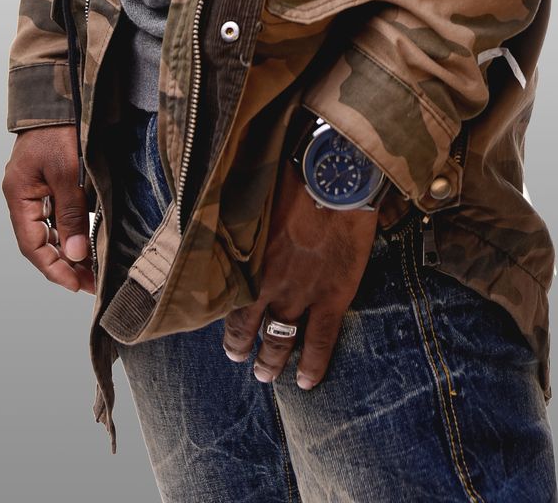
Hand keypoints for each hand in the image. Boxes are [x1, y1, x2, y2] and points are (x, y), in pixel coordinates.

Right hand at [2, 125, 95, 294]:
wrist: (59, 94)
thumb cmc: (59, 129)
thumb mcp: (67, 172)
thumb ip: (70, 213)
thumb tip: (76, 254)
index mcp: (18, 195)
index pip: (32, 245)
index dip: (54, 268)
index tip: (76, 285)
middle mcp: (22, 196)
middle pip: (40, 241)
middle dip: (64, 264)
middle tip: (91, 282)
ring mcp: (35, 188)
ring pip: (49, 230)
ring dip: (69, 250)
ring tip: (93, 269)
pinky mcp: (49, 181)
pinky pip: (57, 214)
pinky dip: (71, 230)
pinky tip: (87, 241)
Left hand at [222, 158, 377, 389]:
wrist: (335, 178)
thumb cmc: (292, 175)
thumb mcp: (255, 198)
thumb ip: (243, 220)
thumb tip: (226, 217)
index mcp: (247, 259)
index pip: (227, 301)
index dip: (224, 320)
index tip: (223, 328)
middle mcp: (268, 284)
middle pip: (250, 326)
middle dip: (243, 348)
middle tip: (241, 359)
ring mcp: (301, 294)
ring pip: (280, 339)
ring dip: (271, 360)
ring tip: (266, 373)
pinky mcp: (332, 297)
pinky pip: (320, 341)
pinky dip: (313, 365)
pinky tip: (307, 381)